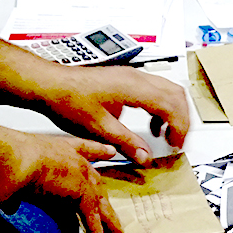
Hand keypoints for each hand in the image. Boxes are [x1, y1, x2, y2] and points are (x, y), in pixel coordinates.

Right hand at [0, 123, 123, 232]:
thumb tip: (10, 205)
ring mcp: (80, 175)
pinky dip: (95, 231)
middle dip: (104, 194)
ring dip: (106, 218)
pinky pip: (91, 216)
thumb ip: (17, 191)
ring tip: (114, 231)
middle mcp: (72, 159)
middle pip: (95, 180)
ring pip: (98, 200)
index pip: (83, 148)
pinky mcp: (81, 192)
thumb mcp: (15, 173)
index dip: (97, 151)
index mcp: (58, 148)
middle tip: (112, 206)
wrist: (10, 158)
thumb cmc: (6, 158)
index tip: (109, 152)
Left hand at [34, 61, 190, 164]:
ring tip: (164, 134)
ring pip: (168, 90)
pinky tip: (150, 124)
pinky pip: (154, 90)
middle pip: (176, 94)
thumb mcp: (100, 128)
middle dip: (182, 119)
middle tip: (177, 141)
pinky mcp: (125, 79)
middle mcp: (136, 77)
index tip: (176, 145)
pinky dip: (160, 107)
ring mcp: (131, 76)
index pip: (171, 105)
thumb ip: (127, 142)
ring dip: (172, 112)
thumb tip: (146, 157)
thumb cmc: (68, 100)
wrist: (50, 85)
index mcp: (133, 87)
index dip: (179, 127)